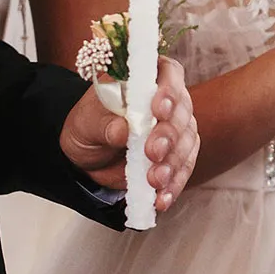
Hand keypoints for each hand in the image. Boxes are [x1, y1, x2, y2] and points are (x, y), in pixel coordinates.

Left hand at [60, 57, 198, 210]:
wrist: (90, 155)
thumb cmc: (89, 126)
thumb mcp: (87, 122)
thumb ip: (104, 123)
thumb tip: (122, 130)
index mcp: (147, 79)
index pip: (169, 74)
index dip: (168, 90)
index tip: (158, 109)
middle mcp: (170, 101)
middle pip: (182, 112)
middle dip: (169, 135)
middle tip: (152, 152)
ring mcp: (178, 129)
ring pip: (187, 143)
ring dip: (172, 164)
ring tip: (154, 181)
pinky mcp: (179, 156)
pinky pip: (183, 170)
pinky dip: (174, 185)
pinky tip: (161, 199)